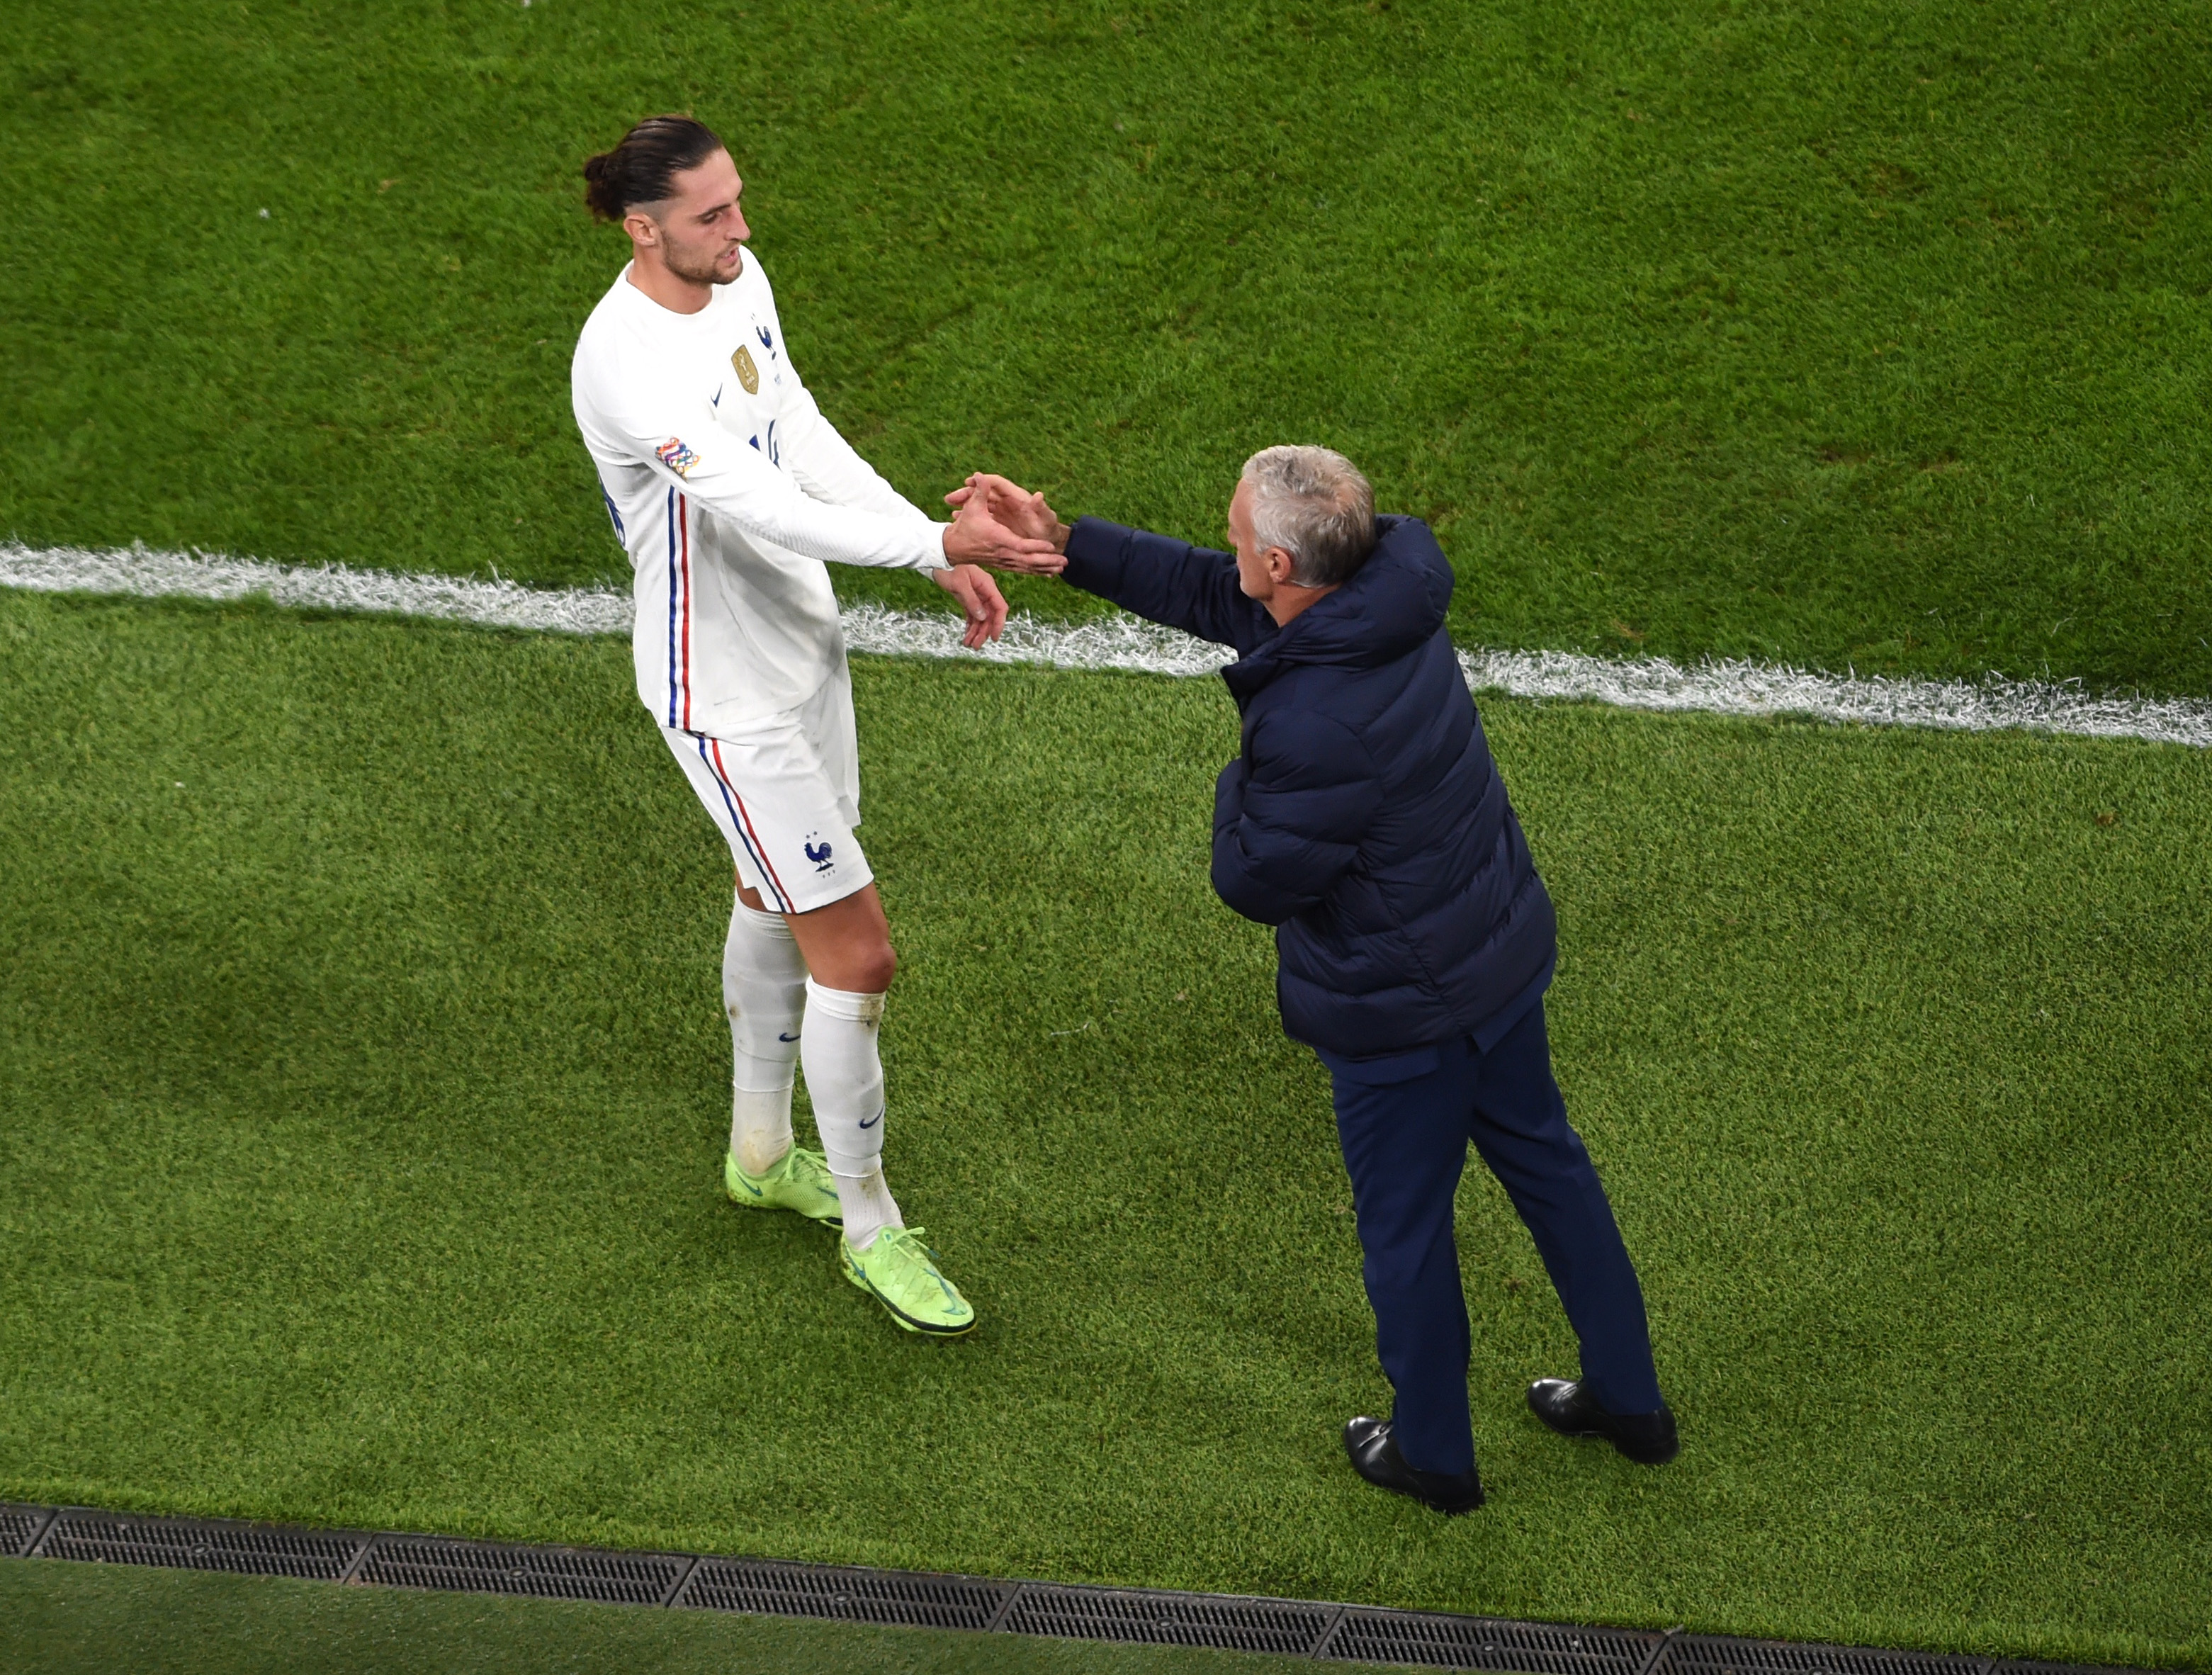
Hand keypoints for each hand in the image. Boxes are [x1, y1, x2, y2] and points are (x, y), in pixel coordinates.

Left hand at [931, 563, 1008, 648]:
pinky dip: (970, 626)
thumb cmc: (949, 568)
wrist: (937, 560)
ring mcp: (977, 596)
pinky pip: (972, 615)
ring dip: (976, 632)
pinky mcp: (968, 599)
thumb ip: (972, 600)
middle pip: (989, 616)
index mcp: (987, 586)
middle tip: (975, 646)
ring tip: (968, 644)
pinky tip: (966, 635)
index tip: (994, 637)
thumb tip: (982, 617)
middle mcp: (984, 592)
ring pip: (981, 618)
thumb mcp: (960, 584)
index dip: (999, 623)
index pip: (1000, 607)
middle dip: (984, 632)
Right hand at [940, 475, 1065, 573]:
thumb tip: (981, 475)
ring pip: (1027, 567)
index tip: (1050, 546)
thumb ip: (980, 492)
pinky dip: (1036, 572)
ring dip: (1045, 568)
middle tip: (1065, 563)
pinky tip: (1049, 574)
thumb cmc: (964, 527)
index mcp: (998, 538)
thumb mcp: (972, 508)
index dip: (1035, 546)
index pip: (1020, 545)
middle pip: (1028, 560)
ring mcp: (1003, 561)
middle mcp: (1003, 552)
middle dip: (1047, 562)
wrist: (953, 549)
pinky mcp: (1003, 565)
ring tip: (1062, 570)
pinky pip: (1022, 570)